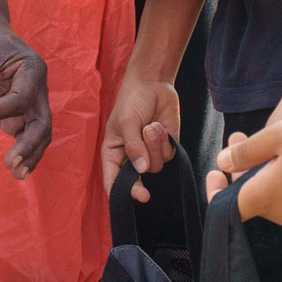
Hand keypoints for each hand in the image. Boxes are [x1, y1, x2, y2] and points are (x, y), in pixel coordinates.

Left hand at [0, 22, 52, 176]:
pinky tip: (16, 168)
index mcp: (33, 71)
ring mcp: (31, 104)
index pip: (19, 100)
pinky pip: (24, 135)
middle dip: (29, 146)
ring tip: (16, 173)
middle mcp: (37, 90)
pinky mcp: (20, 114)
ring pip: (37, 134)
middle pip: (42, 123)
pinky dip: (21, 151)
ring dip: (29, 154)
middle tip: (12, 164)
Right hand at [102, 69, 179, 199]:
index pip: (113, 180)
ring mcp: (149, 152)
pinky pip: (168, 155)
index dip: (121, 192)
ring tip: (150, 126)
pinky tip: (159, 126)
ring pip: (155, 166)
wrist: (153, 83)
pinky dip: (165, 141)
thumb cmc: (131, 100)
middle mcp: (131, 157)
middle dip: (140, 184)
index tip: (133, 197)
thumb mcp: (126, 121)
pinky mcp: (165, 146)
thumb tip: (141, 170)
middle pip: (136, 180)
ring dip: (154, 146)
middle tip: (144, 194)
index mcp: (113, 153)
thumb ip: (133, 146)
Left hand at [206, 116, 281, 229]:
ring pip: (276, 199)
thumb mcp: (279, 134)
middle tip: (242, 138)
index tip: (215, 172)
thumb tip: (223, 163)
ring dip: (267, 176)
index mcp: (267, 197)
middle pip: (253, 197)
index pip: (228, 205)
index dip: (216, 190)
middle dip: (244, 170)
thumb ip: (246, 151)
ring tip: (273, 146)